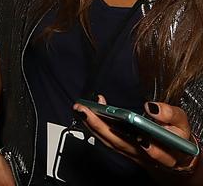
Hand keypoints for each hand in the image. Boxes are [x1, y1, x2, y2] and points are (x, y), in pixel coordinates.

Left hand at [75, 96, 199, 174]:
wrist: (175, 153)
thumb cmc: (177, 136)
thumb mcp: (182, 123)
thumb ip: (170, 115)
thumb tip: (151, 107)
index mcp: (166, 152)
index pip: (157, 153)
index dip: (150, 148)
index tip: (141, 138)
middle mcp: (145, 156)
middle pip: (122, 145)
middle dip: (101, 128)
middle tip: (85, 111)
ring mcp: (131, 153)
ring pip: (110, 143)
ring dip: (93, 126)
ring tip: (81, 109)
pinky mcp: (123, 149)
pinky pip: (107, 139)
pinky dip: (96, 125)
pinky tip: (90, 110)